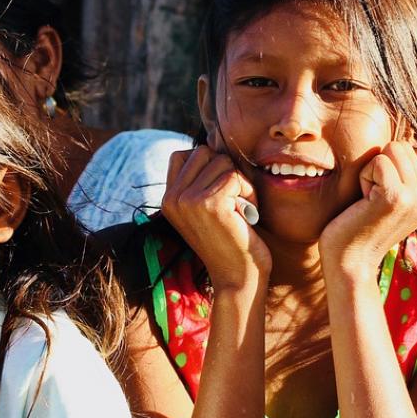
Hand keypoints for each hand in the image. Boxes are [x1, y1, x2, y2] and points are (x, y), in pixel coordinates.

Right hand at [161, 145, 269, 290]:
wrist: (238, 278)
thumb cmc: (230, 241)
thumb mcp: (206, 208)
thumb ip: (201, 180)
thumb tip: (213, 139)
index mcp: (167, 199)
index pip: (184, 154)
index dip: (208, 165)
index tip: (222, 193)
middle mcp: (172, 198)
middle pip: (205, 152)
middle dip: (226, 173)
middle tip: (232, 204)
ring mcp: (188, 200)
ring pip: (223, 162)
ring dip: (240, 184)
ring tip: (239, 212)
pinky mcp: (209, 203)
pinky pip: (236, 177)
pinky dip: (249, 194)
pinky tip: (246, 217)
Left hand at [320, 141, 416, 277]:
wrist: (350, 263)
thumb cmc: (360, 226)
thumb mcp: (390, 198)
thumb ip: (404, 174)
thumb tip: (405, 135)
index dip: (393, 164)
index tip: (382, 195)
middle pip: (404, 146)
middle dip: (380, 166)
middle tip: (372, 199)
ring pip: (392, 149)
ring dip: (372, 171)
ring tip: (369, 200)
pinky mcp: (397, 197)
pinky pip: (379, 160)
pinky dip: (364, 177)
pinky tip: (364, 202)